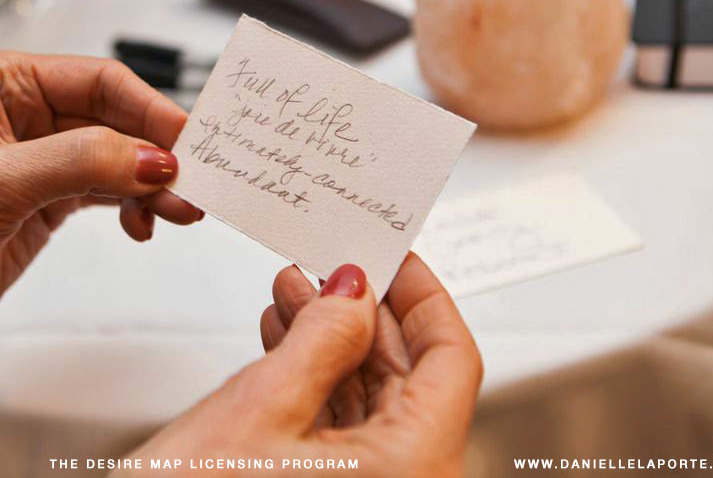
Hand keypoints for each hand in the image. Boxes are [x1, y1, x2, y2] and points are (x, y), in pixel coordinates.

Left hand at [0, 49, 201, 356]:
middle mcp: (28, 110)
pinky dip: (135, 206)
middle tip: (198, 183)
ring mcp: (43, 156)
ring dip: (154, 184)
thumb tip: (160, 161)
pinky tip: (143, 227)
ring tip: (182, 212)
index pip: (99, 81)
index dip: (150, 110)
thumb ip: (83, 163)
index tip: (191, 142)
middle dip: (158, 153)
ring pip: (120, 157)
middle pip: (118, 119)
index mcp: (5, 81)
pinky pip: (111, 190)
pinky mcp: (51, 197)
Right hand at [116, 254, 481, 476]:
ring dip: (331, 341)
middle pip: (409, 378)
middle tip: (330, 265)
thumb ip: (322, 337)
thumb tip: (353, 291)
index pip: (452, 360)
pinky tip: (283, 340)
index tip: (396, 256)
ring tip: (294, 293)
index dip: (423, 297)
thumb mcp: (260, 408)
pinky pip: (341, 429)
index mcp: (411, 470)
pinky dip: (313, 381)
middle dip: (362, 314)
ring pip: (370, 401)